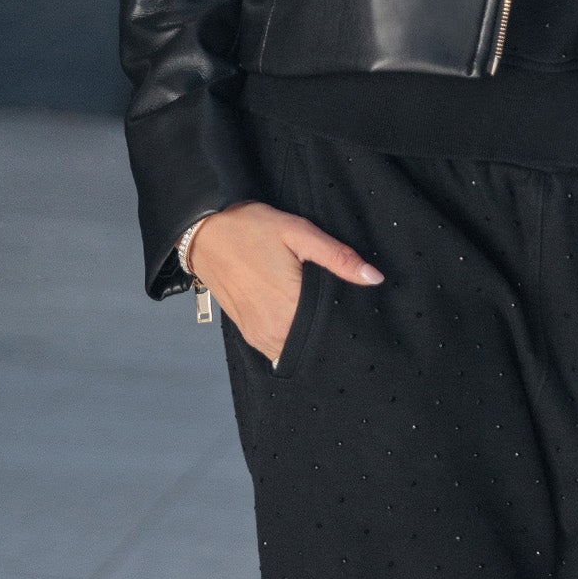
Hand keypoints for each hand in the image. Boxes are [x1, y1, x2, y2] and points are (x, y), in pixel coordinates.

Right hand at [188, 201, 382, 361]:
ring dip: (309, 336)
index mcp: (292, 306)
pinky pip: (278, 348)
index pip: (334, 330)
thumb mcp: (298, 233)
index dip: (349, 323)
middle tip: (337, 308)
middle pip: (317, 343)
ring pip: (297, 349)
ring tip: (317, 312)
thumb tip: (374, 277)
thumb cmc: (250, 229)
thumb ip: (338, 258)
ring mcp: (259, 335)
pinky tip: (296, 317)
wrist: (203, 233)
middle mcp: (275, 329)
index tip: (356, 311)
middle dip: (330, 330)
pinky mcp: (249, 334)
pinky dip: (290, 337)